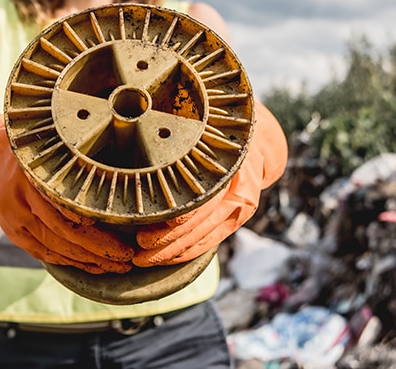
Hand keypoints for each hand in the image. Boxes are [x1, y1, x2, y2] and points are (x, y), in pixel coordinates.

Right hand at [0, 103, 133, 273]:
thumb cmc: (27, 150)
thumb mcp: (45, 146)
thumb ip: (70, 161)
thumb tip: (115, 173)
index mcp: (31, 178)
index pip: (65, 209)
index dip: (93, 226)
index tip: (122, 232)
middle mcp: (21, 202)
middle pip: (65, 233)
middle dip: (100, 248)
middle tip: (128, 255)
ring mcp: (16, 222)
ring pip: (57, 248)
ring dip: (90, 261)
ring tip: (117, 265)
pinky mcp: (15, 235)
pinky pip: (46, 255)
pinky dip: (71, 263)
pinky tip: (93, 266)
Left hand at [134, 103, 287, 265]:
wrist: (257, 148)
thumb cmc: (222, 138)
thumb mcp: (209, 136)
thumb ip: (186, 149)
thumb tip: (147, 154)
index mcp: (231, 173)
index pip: (199, 206)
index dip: (171, 221)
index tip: (144, 229)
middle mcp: (238, 197)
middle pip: (197, 227)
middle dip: (165, 242)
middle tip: (138, 249)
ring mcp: (239, 212)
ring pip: (202, 238)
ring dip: (172, 252)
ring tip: (146, 258)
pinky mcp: (235, 222)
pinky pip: (209, 242)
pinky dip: (187, 252)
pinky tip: (167, 258)